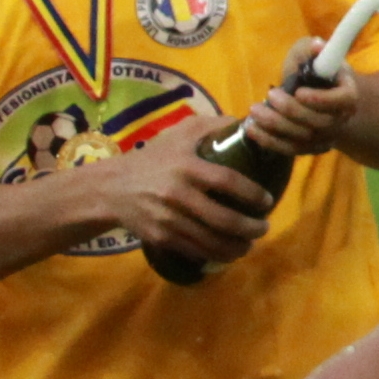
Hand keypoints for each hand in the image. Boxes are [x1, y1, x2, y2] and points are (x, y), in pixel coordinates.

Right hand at [104, 113, 275, 262]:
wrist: (111, 188)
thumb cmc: (152, 158)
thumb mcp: (179, 134)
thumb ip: (212, 125)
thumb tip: (249, 123)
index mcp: (187, 166)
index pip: (228, 182)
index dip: (252, 194)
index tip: (267, 200)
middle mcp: (178, 194)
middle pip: (224, 219)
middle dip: (250, 228)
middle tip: (264, 227)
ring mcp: (169, 219)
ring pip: (211, 241)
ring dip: (237, 247)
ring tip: (250, 243)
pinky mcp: (161, 237)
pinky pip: (195, 250)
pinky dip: (216, 255)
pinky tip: (229, 252)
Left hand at [237, 39, 360, 158]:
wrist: (324, 98)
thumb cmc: (320, 73)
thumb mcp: (320, 56)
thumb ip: (316, 50)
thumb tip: (315, 45)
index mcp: (348, 95)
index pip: (341, 100)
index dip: (320, 99)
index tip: (298, 91)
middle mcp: (339, 120)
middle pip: (317, 122)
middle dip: (290, 110)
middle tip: (270, 95)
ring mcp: (324, 138)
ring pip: (301, 138)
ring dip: (275, 125)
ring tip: (254, 110)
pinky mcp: (307, 149)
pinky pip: (288, 149)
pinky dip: (269, 140)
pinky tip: (251, 128)